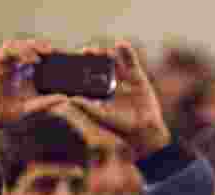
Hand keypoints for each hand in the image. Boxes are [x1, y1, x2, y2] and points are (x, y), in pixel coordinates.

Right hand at [0, 40, 68, 127]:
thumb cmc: (3, 114)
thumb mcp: (29, 108)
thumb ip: (45, 103)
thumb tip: (65, 98)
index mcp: (24, 75)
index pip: (37, 58)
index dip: (48, 54)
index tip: (62, 57)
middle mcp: (14, 67)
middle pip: (28, 48)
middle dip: (42, 46)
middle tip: (56, 51)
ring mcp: (5, 64)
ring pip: (18, 45)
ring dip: (32, 46)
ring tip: (46, 53)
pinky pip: (7, 50)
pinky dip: (20, 51)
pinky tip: (32, 59)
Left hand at [67, 42, 169, 158]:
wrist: (144, 129)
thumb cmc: (121, 126)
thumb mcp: (102, 117)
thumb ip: (87, 107)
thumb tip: (71, 99)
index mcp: (99, 90)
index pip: (88, 74)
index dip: (81, 66)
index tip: (75, 59)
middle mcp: (110, 82)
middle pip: (99, 64)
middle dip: (93, 56)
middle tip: (86, 51)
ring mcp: (124, 78)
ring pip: (113, 60)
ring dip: (106, 53)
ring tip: (101, 50)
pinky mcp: (137, 76)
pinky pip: (131, 61)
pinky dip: (127, 51)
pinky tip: (121, 44)